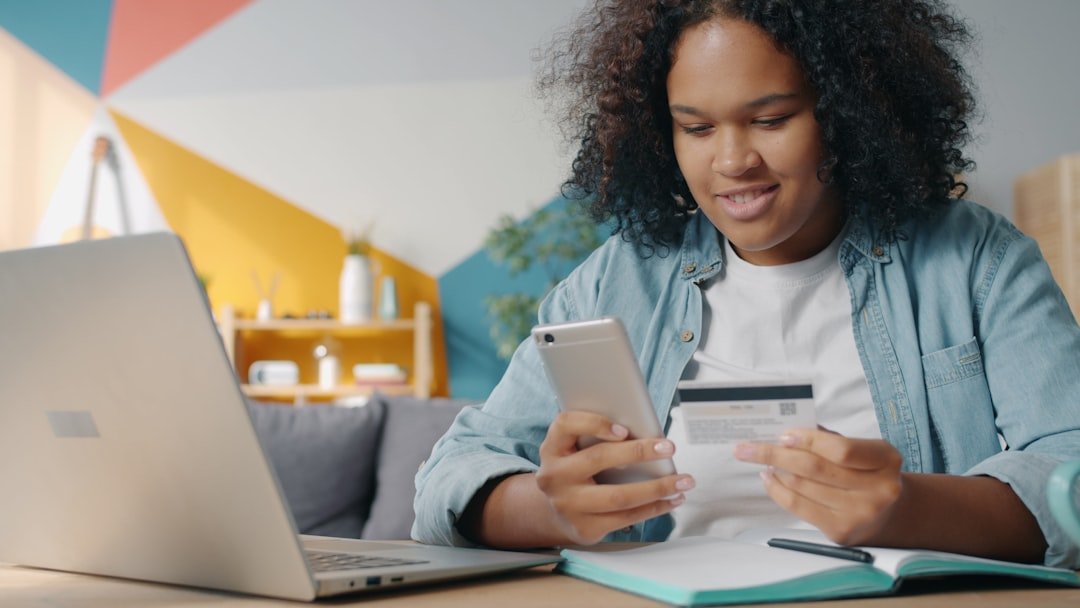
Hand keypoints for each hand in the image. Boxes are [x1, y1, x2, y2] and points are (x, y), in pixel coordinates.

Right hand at [535, 410, 694, 544]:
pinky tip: (672, 500)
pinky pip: (626, 518)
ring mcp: (568, 505)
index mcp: (553, 449)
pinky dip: (654, 508)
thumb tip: (645, 433)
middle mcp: (554, 477)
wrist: (557, 512)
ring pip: (618, 496)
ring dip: (657, 488)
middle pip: (598, 459)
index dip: (595, 424)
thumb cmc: (576, 471)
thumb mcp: (575, 449)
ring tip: (683, 481)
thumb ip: (597, 436)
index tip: (624, 429)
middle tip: (669, 448)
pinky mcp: (585, 528)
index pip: (566, 425)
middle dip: (638, 452)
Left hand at [734, 428, 903, 544]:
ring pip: (802, 487)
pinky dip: (778, 490)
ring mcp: (859, 513)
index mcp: (886, 460)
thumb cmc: (868, 473)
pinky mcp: (841, 531)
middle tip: (748, 448)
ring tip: (762, 461)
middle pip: (815, 468)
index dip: (808, 440)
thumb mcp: (862, 450)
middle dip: (775, 455)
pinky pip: (799, 507)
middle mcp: (878, 489)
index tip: (782, 435)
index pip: (840, 449)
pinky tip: (770, 479)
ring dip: (775, 471)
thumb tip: (787, 434)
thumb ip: (829, 439)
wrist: (890, 513)